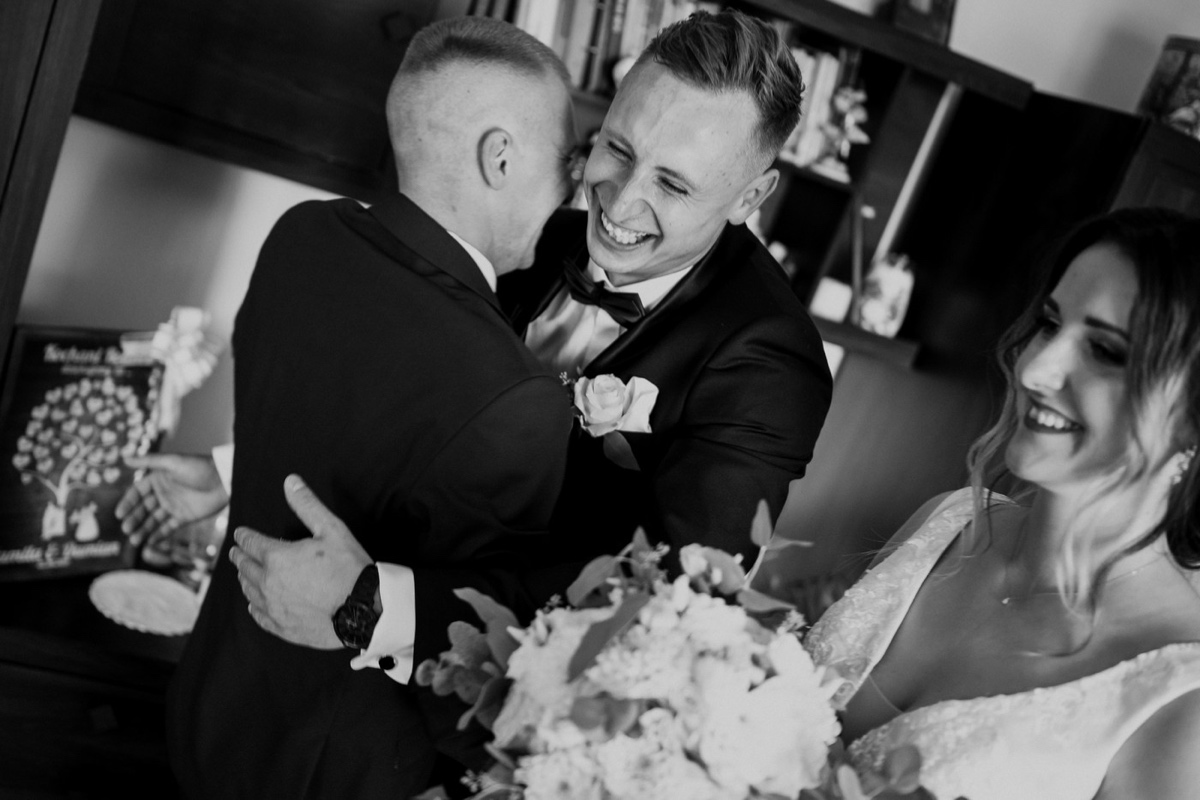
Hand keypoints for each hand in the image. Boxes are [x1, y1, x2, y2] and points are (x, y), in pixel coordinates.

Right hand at [116, 452, 228, 543]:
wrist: (225, 479)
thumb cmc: (200, 467)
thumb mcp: (174, 461)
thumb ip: (149, 461)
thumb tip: (124, 459)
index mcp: (158, 479)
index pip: (137, 493)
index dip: (128, 503)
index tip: (119, 514)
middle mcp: (163, 494)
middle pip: (143, 508)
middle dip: (134, 519)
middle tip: (126, 529)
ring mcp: (173, 506)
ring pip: (153, 520)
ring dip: (143, 529)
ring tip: (135, 540)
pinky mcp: (184, 517)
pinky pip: (168, 528)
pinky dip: (159, 534)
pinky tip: (149, 542)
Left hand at [229, 474, 371, 649]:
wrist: (364, 610)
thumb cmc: (349, 567)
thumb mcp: (331, 529)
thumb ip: (307, 505)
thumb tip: (290, 481)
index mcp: (277, 557)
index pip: (251, 543)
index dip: (244, 535)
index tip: (240, 533)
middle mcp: (268, 583)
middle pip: (245, 567)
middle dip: (240, 556)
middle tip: (236, 552)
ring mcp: (274, 607)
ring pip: (249, 591)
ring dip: (245, 579)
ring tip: (244, 573)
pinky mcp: (282, 627)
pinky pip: (259, 616)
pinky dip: (254, 606)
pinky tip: (254, 604)